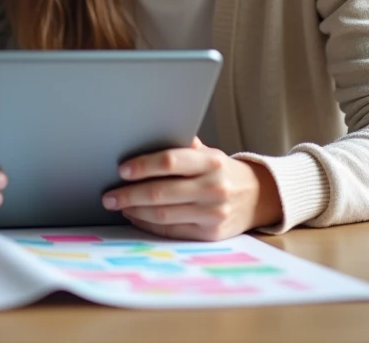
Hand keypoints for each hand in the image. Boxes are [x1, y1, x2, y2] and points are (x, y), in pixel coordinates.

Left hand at [101, 138, 281, 240]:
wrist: (259, 197)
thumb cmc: (222, 171)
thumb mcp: (209, 153)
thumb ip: (182, 146)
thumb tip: (144, 134)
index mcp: (211, 161)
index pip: (171, 161)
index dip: (143, 166)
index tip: (122, 169)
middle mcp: (214, 187)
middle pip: (161, 192)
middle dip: (129, 194)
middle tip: (109, 195)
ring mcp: (213, 213)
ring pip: (163, 215)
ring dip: (135, 211)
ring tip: (119, 205)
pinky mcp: (210, 234)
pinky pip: (171, 230)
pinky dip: (148, 224)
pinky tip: (136, 216)